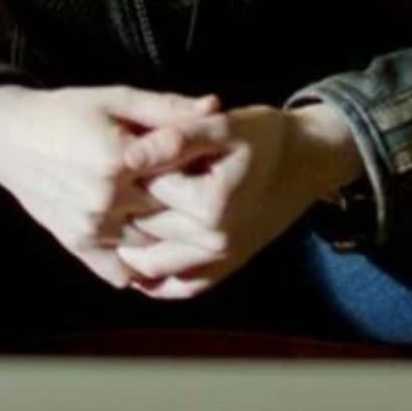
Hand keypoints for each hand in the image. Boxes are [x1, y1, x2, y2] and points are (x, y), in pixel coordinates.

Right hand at [0, 82, 218, 288]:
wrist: (9, 138)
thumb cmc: (67, 110)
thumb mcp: (117, 98)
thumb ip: (167, 108)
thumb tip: (215, 107)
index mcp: (119, 159)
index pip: (180, 174)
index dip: (204, 172)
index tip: (223, 169)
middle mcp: (106, 199)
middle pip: (169, 214)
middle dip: (193, 209)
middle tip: (214, 200)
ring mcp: (91, 228)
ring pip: (151, 245)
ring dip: (170, 237)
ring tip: (188, 221)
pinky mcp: (77, 245)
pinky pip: (120, 271)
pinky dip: (140, 266)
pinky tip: (155, 250)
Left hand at [116, 101, 363, 299]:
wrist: (304, 162)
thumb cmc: (264, 136)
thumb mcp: (223, 125)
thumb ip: (176, 137)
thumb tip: (128, 155)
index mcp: (211, 204)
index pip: (146, 188)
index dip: (127, 168)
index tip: (117, 150)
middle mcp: (214, 241)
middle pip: (145, 226)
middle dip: (122, 205)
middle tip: (108, 181)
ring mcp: (219, 261)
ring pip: (152, 264)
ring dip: (127, 244)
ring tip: (112, 215)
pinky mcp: (224, 270)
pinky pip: (179, 286)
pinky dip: (153, 277)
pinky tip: (134, 257)